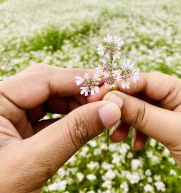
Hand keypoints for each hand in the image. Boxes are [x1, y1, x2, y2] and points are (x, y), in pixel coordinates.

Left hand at [0, 64, 120, 192]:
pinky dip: (68, 119)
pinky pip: (47, 117)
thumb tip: (111, 109)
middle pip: (47, 84)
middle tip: (106, 99)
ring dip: (76, 105)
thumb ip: (73, 132)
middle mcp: (2, 103)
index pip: (43, 78)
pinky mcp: (18, 131)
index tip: (108, 82)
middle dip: (78, 91)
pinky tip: (85, 122)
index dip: (79, 80)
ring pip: (49, 99)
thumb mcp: (33, 162)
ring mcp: (9, 116)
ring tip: (99, 112)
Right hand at [102, 72, 180, 192]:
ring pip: (141, 111)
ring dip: (127, 122)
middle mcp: (177, 98)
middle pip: (141, 95)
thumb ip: (144, 115)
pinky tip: (136, 146)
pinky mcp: (170, 129)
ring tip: (116, 138)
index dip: (122, 86)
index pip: (146, 81)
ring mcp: (173, 114)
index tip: (100, 95)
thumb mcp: (178, 132)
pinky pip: (147, 125)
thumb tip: (112, 100)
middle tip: (103, 117)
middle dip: (122, 106)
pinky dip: (137, 133)